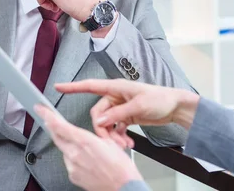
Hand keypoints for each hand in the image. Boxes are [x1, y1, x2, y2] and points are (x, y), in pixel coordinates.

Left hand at [35, 105, 142, 190]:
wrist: (123, 187)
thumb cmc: (121, 168)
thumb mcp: (111, 142)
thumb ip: (94, 136)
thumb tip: (86, 134)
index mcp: (85, 141)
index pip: (59, 126)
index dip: (47, 116)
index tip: (41, 109)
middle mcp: (75, 154)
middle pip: (57, 137)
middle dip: (53, 127)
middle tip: (52, 121)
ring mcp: (72, 166)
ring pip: (65, 150)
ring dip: (69, 145)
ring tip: (87, 149)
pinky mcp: (73, 176)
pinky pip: (69, 163)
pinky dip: (75, 159)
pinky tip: (88, 161)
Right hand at [54, 79, 199, 141]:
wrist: (175, 107)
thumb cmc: (160, 99)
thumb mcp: (139, 106)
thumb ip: (118, 114)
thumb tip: (99, 121)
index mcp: (116, 88)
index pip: (90, 86)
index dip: (73, 87)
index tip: (58, 87)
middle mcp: (115, 97)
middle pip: (98, 114)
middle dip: (103, 130)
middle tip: (113, 144)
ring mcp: (120, 108)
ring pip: (106, 124)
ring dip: (112, 137)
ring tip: (124, 146)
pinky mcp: (126, 117)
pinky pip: (115, 129)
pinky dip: (119, 137)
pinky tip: (128, 144)